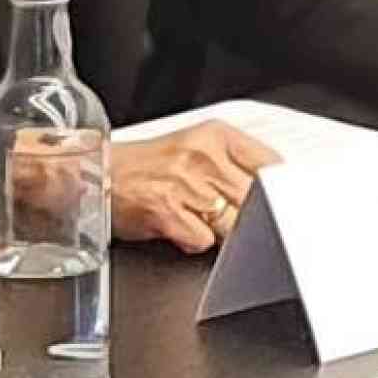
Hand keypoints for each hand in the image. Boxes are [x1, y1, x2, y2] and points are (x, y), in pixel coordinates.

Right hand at [107, 120, 278, 253]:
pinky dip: (194, 242)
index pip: (271, 165)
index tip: (283, 205)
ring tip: (198, 219)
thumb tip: (275, 191)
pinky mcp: (167, 211)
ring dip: (222, 232)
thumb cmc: (147, 166)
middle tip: (235, 219)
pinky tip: (179, 229)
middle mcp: (203, 155)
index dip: (280, 191)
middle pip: (256, 198)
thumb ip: (235, 164)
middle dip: (252, 217)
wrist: (94, 174)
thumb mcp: (196, 148)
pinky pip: (202, 241)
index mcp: (216, 135)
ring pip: (233, 223)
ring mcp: (185, 183)